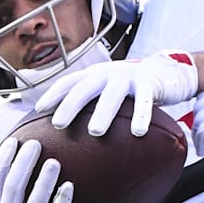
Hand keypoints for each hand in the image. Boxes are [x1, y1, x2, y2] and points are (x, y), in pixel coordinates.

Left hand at [34, 51, 197, 136]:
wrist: (165, 70)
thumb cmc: (131, 87)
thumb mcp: (107, 88)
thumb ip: (90, 100)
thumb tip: (61, 127)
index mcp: (95, 74)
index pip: (69, 82)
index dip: (54, 94)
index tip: (38, 111)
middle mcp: (108, 73)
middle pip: (85, 88)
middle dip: (70, 105)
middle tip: (59, 124)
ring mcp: (129, 77)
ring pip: (113, 95)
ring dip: (103, 113)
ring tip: (95, 132)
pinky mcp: (150, 84)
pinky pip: (145, 102)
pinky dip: (141, 116)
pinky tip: (138, 132)